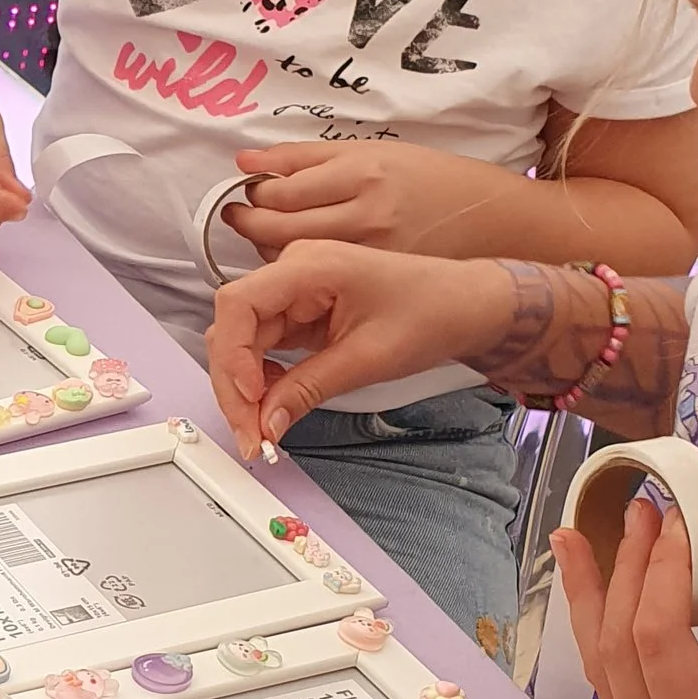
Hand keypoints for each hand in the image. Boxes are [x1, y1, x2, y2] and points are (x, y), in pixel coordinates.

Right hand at [205, 244, 515, 454]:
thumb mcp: (369, 358)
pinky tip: (273, 404)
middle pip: (233, 328)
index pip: (238, 303)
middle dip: (234, 385)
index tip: (250, 400)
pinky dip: (262, 380)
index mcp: (310, 265)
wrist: (465, 306)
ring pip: (243, 342)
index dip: (232, 356)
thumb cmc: (432, 311)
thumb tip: (266, 421)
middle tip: (251, 433)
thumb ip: (308, 389)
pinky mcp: (300, 313)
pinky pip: (263, 347)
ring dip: (245, 388)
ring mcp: (294, 292)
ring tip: (262, 429)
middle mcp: (293, 272)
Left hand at [225, 136, 523, 256]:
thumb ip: (302, 159)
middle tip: (240, 217)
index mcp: (363, 174)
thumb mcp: (368, 152)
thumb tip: (246, 164)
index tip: (244, 193)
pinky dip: (299, 273)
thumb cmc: (431, 181)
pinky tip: (299, 261)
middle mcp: (365, 217)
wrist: (489, 221)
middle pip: (277, 231)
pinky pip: (318, 284)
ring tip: (269, 234)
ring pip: (292, 262)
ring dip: (267, 251)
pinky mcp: (375, 284)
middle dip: (249, 226)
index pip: (281, 192)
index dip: (253, 195)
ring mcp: (370, 256)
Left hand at [555, 511, 697, 698]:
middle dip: (619, 573)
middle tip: (631, 513)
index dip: (661, 572)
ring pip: (602, 669)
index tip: (678, 523)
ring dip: (592, 602)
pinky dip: (608, 636)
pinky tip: (606, 601)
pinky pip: (618, 687)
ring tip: (575, 542)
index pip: (655, 639)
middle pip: (614, 649)